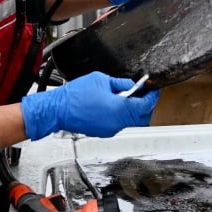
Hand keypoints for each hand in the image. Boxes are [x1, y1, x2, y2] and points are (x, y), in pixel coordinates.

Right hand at [21, 71, 158, 140]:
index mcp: (120, 109)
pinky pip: (119, 124)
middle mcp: (117, 123)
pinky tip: (114, 104)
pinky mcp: (103, 132)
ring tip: (125, 96)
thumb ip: (121, 83)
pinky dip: (122, 115)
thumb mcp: (102, 80)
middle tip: (143, 93)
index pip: (146, 105)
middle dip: (146, 105)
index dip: (152, 96)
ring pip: (131, 122)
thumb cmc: (76, 95)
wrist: (58, 109)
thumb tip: (131, 85)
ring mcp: (111, 129)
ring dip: (133, 110)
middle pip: (142, 117)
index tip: (153, 89)